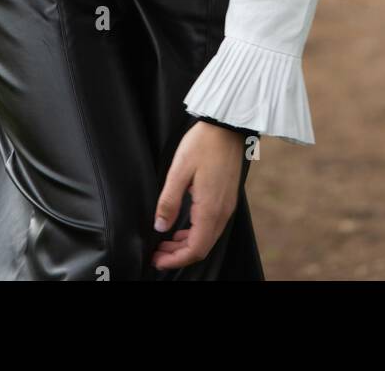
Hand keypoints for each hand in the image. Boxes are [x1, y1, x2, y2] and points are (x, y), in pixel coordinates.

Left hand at [151, 120, 246, 269]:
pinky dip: (196, 233)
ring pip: (208, 237)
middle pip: (202, 247)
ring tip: (166, 241)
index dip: (175, 260)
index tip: (157, 260)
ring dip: (187, 244)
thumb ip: (169, 201)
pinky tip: (183, 226)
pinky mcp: (228, 197)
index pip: (195, 249)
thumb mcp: (179, 170)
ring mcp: (227, 205)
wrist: (227, 125)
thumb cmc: (203, 143)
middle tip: (158, 253)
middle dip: (179, 255)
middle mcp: (222, 211)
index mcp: (210, 208)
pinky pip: (213, 225)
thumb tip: (160, 227)